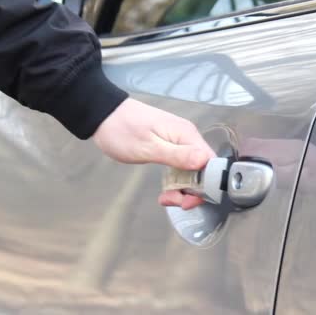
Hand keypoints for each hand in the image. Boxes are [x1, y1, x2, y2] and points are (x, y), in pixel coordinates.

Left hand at [93, 98, 214, 208]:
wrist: (104, 114)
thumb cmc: (123, 131)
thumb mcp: (148, 147)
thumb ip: (178, 156)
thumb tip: (205, 162)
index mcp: (187, 135)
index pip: (211, 163)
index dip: (205, 185)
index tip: (188, 200)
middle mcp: (188, 138)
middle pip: (203, 169)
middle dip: (192, 190)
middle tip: (172, 201)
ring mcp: (180, 141)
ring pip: (193, 170)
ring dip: (183, 188)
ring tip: (165, 198)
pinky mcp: (171, 145)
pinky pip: (182, 166)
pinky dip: (176, 180)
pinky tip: (165, 190)